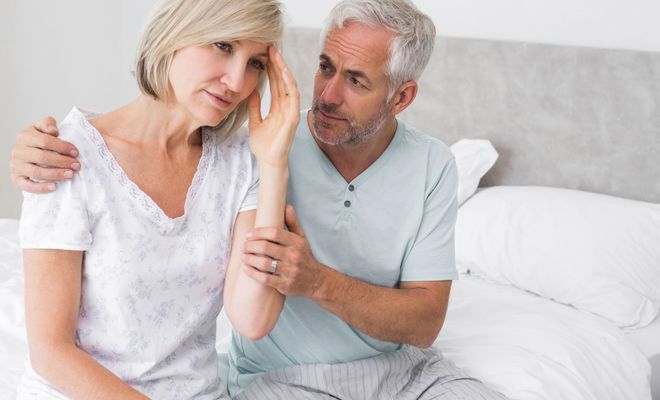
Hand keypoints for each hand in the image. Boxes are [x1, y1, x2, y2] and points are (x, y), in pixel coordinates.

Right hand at [10, 117, 79, 192]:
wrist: (29, 151)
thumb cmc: (40, 138)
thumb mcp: (43, 127)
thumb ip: (48, 124)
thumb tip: (53, 131)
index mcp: (24, 136)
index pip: (45, 141)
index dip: (62, 147)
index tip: (76, 152)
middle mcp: (17, 151)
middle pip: (42, 157)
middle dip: (62, 162)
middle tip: (77, 165)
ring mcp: (16, 165)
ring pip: (36, 172)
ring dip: (55, 174)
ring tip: (70, 175)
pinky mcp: (16, 178)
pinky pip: (27, 186)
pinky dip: (41, 188)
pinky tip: (54, 187)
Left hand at [242, 205, 323, 296]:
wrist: (316, 280)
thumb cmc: (304, 257)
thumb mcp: (302, 239)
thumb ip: (293, 223)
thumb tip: (287, 206)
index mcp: (296, 243)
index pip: (274, 233)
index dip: (258, 232)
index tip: (248, 234)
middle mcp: (293, 256)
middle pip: (266, 248)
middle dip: (250, 246)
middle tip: (243, 246)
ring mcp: (289, 271)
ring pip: (264, 263)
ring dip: (249, 259)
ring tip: (243, 256)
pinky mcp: (284, 284)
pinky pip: (265, 279)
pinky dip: (253, 273)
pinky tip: (246, 268)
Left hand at [247, 46, 299, 167]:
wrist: (267, 161)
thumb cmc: (263, 146)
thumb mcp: (255, 122)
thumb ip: (254, 107)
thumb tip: (251, 91)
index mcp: (278, 108)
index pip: (276, 84)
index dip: (271, 69)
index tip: (264, 54)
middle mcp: (286, 108)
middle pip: (283, 81)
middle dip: (277, 64)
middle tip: (270, 47)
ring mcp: (291, 112)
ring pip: (289, 85)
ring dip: (284, 69)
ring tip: (276, 54)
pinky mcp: (293, 118)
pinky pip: (293, 97)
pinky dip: (289, 83)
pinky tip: (284, 71)